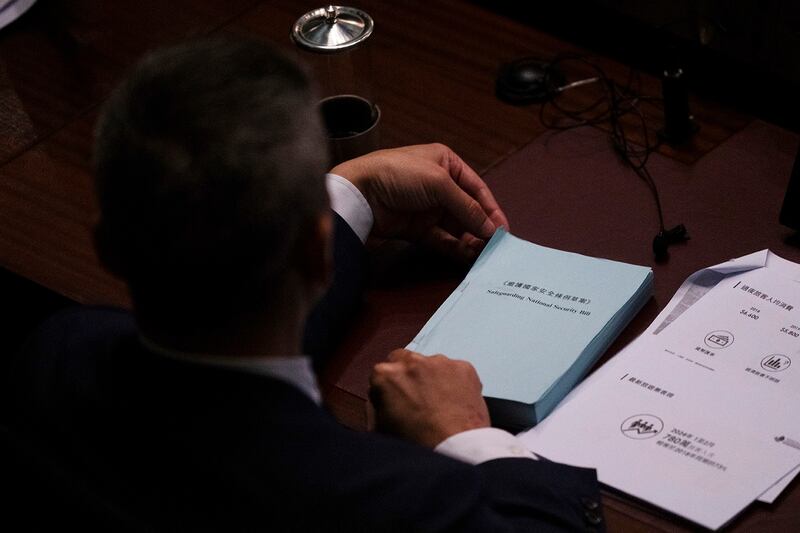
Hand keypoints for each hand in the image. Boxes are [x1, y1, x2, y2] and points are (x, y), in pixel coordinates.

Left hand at [330, 144, 508, 260]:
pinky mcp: (415, 228)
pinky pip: (441, 239)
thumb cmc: (397, 175)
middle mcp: (438, 184)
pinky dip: (454, 248)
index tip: (503, 231)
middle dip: (481, 228)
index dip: (491, 209)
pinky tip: (466, 256)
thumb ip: (467, 207)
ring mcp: (426, 207)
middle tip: (494, 247)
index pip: (477, 188)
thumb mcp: (439, 183)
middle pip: (468, 210)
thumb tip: (490, 230)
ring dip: (469, 240)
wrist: (358, 193)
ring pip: (455, 227)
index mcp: (446, 163)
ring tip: (482, 254)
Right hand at [368, 348, 490, 447]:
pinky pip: (456, 371)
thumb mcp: (380, 429)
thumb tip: (380, 397)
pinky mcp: (464, 367)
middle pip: (405, 360)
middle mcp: (412, 361)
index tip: (396, 399)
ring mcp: (440, 362)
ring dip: (432, 377)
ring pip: (432, 364)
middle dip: (409, 376)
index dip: (388, 388)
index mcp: (385, 374)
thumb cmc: (419, 443)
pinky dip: (455, 382)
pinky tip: (456, 402)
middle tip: (418, 399)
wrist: (456, 449)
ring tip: (440, 404)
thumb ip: (376, 405)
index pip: (381, 373)